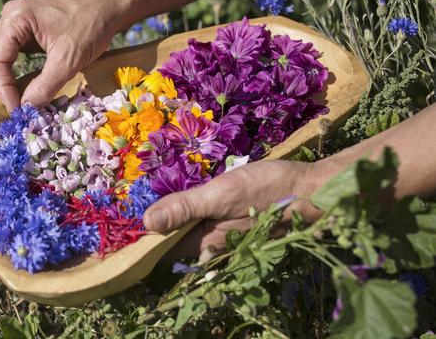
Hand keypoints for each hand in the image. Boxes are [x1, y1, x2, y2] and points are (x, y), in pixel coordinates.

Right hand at [0, 0, 123, 114]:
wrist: (108, 6)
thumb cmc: (90, 27)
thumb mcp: (68, 60)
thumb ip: (44, 86)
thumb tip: (24, 109)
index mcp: (16, 19)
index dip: (4, 90)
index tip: (17, 111)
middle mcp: (9, 17)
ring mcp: (15, 22)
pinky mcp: (24, 30)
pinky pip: (2, 51)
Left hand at [143, 160, 327, 260]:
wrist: (315, 190)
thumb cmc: (269, 190)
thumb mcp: (222, 193)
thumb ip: (185, 207)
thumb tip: (146, 224)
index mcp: (207, 242)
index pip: (163, 246)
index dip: (142, 236)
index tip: (121, 224)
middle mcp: (215, 245)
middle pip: (175, 240)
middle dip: (155, 227)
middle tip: (133, 208)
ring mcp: (228, 236)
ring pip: (191, 231)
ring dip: (174, 218)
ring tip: (152, 201)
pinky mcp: (237, 223)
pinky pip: (207, 222)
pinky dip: (194, 212)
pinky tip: (189, 199)